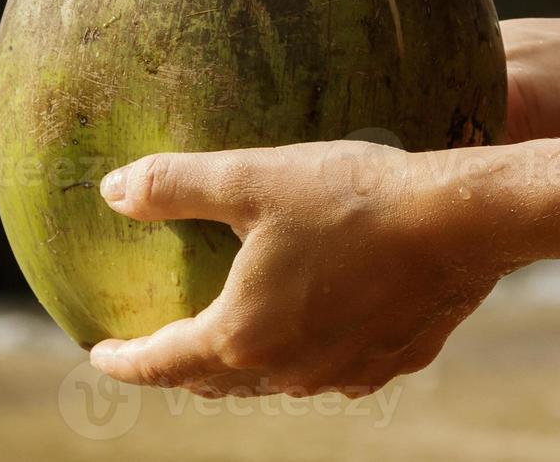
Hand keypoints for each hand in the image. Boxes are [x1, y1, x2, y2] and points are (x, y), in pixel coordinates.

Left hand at [89, 142, 510, 398]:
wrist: (461, 220)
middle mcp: (289, 370)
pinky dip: (297, 352)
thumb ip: (170, 186)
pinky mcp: (388, 364)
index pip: (162, 364)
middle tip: (152, 342)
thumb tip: (110, 191)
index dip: (124, 361)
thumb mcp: (246, 177)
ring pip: (271, 380)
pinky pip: (325, 368)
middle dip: (177, 365)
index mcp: (243, 335)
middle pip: (213, 381)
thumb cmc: (346, 195)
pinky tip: (301, 320)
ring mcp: (342, 373)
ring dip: (237, 363)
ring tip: (221, 333)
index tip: (98, 354)